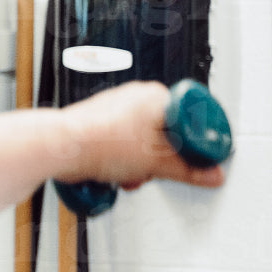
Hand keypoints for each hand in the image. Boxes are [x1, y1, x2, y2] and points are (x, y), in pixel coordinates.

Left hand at [59, 82, 226, 189]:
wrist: (59, 148)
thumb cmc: (100, 143)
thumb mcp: (157, 163)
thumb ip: (190, 172)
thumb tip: (212, 176)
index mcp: (158, 96)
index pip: (192, 120)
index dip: (195, 144)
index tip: (197, 159)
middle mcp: (138, 97)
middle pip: (169, 134)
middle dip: (163, 158)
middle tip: (157, 169)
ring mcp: (118, 108)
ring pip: (146, 140)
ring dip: (142, 163)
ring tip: (131, 173)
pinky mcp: (102, 122)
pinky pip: (125, 143)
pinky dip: (125, 160)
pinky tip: (117, 171)